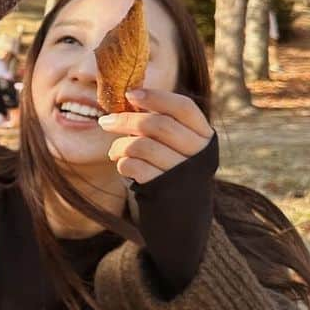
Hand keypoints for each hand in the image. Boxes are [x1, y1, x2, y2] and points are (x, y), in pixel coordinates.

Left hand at [98, 87, 213, 185]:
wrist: (180, 216)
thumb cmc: (171, 170)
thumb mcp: (177, 146)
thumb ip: (161, 124)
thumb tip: (128, 99)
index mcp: (204, 136)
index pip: (184, 107)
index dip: (157, 96)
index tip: (130, 94)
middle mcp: (198, 154)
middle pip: (158, 125)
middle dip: (125, 120)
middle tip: (105, 122)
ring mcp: (182, 173)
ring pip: (142, 145)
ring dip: (119, 145)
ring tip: (113, 151)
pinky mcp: (164, 190)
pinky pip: (133, 166)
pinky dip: (122, 163)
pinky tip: (122, 165)